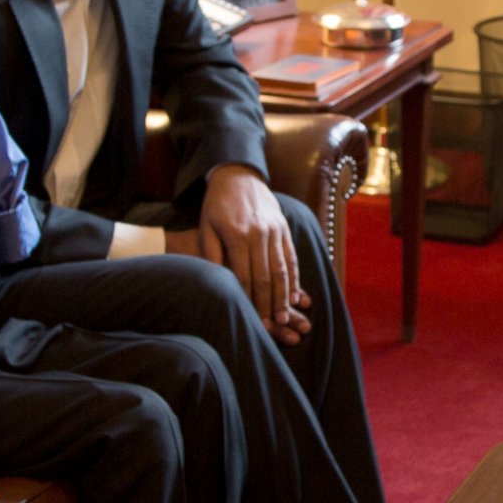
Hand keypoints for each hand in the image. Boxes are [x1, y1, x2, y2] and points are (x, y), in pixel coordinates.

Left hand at [198, 166, 311, 344]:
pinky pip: (292, 257)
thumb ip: (212, 255)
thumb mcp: (206, 227)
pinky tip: (295, 295)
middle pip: (267, 278)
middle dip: (269, 305)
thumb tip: (218, 283)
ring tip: (285, 317)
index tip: (251, 321)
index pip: (245, 277)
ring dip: (284, 296)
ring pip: (283, 270)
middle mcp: (260, 234)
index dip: (249, 302)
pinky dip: (295, 278)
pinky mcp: (285, 228)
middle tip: (273, 327)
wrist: (238, 175)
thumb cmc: (216, 204)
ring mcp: (275, 231)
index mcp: (238, 236)